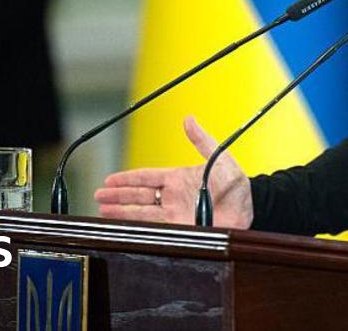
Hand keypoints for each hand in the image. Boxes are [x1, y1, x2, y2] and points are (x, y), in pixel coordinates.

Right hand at [94, 116, 253, 227]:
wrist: (249, 206)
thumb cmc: (236, 182)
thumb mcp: (218, 156)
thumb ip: (201, 139)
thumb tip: (189, 118)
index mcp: (177, 178)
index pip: (146, 177)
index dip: (127, 179)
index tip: (109, 180)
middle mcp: (172, 196)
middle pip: (138, 196)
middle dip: (117, 196)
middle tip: (98, 196)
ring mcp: (176, 213)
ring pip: (142, 212)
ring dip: (122, 212)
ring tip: (103, 211)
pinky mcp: (182, 228)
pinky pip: (156, 228)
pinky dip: (139, 227)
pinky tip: (124, 228)